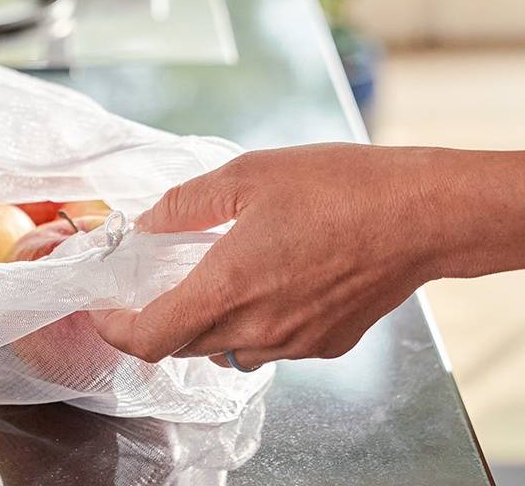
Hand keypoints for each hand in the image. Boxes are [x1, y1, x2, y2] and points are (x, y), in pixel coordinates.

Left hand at [90, 143, 524, 368]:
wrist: (422, 215)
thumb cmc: (340, 187)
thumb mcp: (249, 174)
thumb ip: (187, 204)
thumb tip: (146, 222)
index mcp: (229, 287)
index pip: (148, 338)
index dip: (115, 329)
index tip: (102, 307)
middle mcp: (257, 328)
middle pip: (183, 346)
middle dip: (159, 318)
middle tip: (155, 277)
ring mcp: (294, 343)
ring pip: (226, 349)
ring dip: (207, 322)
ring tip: (214, 273)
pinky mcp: (325, 344)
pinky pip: (270, 345)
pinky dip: (253, 321)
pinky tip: (269, 278)